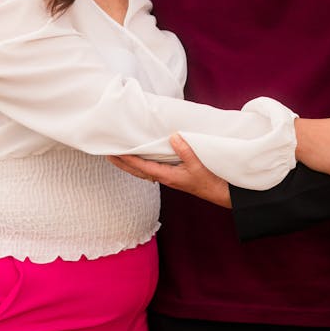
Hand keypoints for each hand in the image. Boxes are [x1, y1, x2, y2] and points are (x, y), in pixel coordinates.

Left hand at [108, 134, 231, 206]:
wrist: (221, 194)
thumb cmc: (210, 181)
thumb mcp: (198, 165)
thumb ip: (185, 150)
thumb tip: (173, 137)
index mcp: (167, 176)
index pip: (142, 166)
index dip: (128, 159)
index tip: (115, 152)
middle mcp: (165, 178)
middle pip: (138, 171)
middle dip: (123, 163)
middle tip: (108, 154)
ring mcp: (169, 178)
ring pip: (144, 171)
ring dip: (131, 164)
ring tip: (120, 156)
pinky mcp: (174, 176)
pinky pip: (153, 169)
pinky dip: (143, 164)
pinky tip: (143, 159)